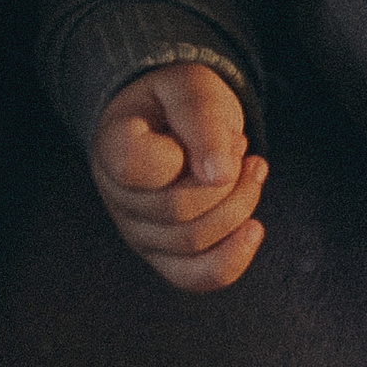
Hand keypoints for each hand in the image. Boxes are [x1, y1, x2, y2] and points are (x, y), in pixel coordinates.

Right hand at [92, 63, 266, 291]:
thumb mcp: (191, 88)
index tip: (226, 136)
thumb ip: (202, 122)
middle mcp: (117, 196)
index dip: (193, 156)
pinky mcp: (163, 255)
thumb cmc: (177, 102)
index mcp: (112, 147)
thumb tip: (220, 174)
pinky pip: (194, 278)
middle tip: (242, 149)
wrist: (169, 120)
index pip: (143, 170)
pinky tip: (254, 230)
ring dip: (240, 207)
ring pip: (194, 244)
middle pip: (178, 212)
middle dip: (230, 183)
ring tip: (249, 171)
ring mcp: (138, 231)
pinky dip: (232, 259)